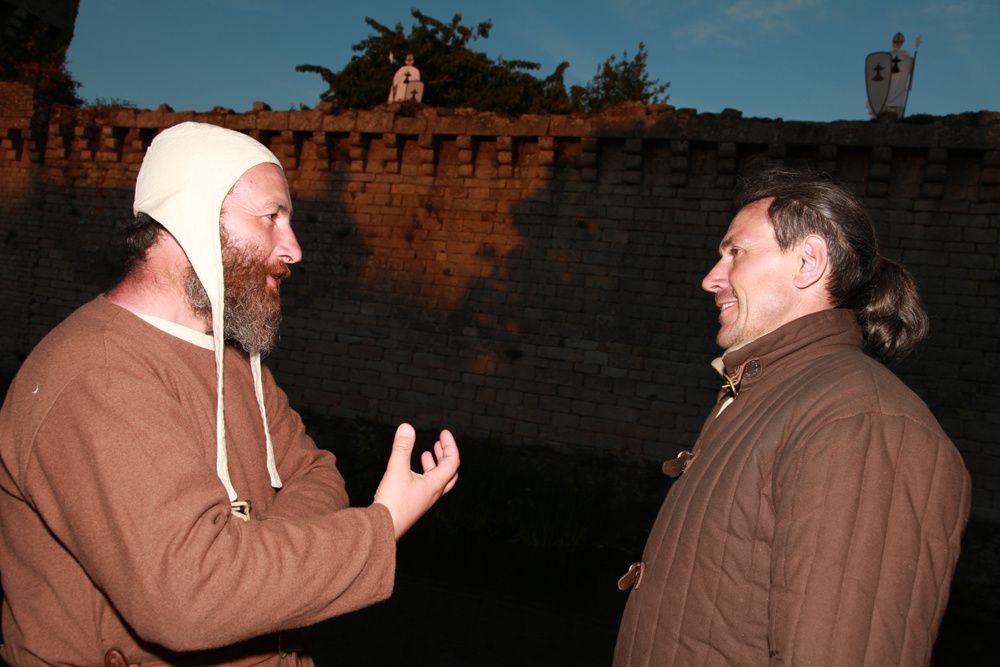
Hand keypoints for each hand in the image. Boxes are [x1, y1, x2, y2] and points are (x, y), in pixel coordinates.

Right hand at [373, 423, 459, 538]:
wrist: (382, 529)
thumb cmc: (392, 502)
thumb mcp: (396, 470)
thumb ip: (402, 448)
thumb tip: (407, 427)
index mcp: (435, 485)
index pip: (452, 462)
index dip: (450, 446)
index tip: (444, 433)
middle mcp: (432, 494)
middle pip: (448, 473)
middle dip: (445, 455)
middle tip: (439, 443)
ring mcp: (423, 501)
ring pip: (436, 480)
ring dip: (433, 465)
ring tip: (425, 454)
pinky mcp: (413, 505)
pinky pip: (424, 487)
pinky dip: (422, 474)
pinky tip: (408, 472)